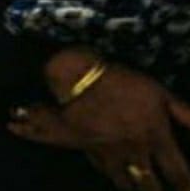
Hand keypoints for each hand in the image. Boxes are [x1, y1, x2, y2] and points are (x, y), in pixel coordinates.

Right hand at [10, 55, 189, 190]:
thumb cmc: (123, 82)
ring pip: (124, 182)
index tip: (187, 190)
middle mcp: (133, 151)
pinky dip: (106, 173)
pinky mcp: (87, 150)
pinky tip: (110, 175)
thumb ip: (186, 113)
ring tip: (139, 189)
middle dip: (156, 190)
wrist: (77, 77)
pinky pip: (98, 168)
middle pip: (149, 184)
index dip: (185, 185)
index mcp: (155, 138)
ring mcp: (108, 154)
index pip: (178, 172)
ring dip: (133, 188)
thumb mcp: (160, 93)